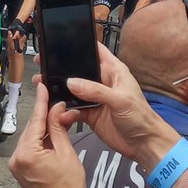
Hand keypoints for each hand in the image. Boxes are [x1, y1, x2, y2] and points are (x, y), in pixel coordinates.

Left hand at [9, 83, 85, 187]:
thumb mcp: (67, 154)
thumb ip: (58, 128)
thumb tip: (55, 108)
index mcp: (27, 153)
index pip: (36, 120)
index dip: (41, 102)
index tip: (42, 86)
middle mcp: (16, 157)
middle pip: (31, 128)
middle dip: (45, 116)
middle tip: (59, 104)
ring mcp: (16, 164)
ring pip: (30, 137)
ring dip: (43, 128)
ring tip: (60, 120)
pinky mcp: (20, 169)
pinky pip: (29, 147)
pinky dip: (40, 140)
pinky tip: (52, 135)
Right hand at [57, 45, 179, 167]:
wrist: (144, 145)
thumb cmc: (141, 117)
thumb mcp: (120, 100)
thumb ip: (96, 90)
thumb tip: (71, 82)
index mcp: (114, 71)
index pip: (95, 51)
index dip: (79, 45)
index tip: (59, 42)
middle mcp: (103, 82)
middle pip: (79, 70)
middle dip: (62, 70)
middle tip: (43, 67)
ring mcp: (95, 98)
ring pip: (73, 90)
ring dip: (60, 91)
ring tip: (45, 89)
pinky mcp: (90, 114)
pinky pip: (73, 109)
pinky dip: (66, 112)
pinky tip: (61, 114)